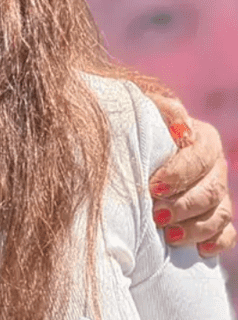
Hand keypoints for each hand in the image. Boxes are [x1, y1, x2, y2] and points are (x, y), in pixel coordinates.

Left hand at [146, 93, 234, 256]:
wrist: (132, 147)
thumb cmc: (136, 126)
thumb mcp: (146, 108)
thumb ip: (165, 110)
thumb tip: (183, 126)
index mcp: (202, 139)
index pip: (199, 158)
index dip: (178, 175)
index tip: (153, 188)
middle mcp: (215, 167)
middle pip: (211, 190)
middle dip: (184, 206)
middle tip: (157, 216)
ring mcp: (217, 193)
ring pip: (219, 214)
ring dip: (196, 228)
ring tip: (170, 237)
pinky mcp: (215, 216)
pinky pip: (227, 234)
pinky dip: (217, 242)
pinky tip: (201, 250)